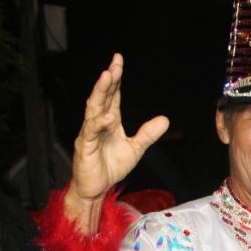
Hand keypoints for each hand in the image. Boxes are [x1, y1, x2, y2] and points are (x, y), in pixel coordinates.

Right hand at [68, 54, 169, 206]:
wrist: (96, 188)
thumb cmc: (109, 167)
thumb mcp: (135, 149)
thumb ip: (148, 134)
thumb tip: (165, 120)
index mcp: (109, 121)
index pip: (112, 96)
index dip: (116, 79)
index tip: (118, 61)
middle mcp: (97, 123)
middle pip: (102, 97)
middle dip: (108, 80)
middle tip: (114, 64)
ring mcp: (90, 134)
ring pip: (94, 109)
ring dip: (101, 92)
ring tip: (108, 77)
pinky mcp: (85, 146)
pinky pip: (92, 132)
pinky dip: (100, 123)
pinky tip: (109, 116)